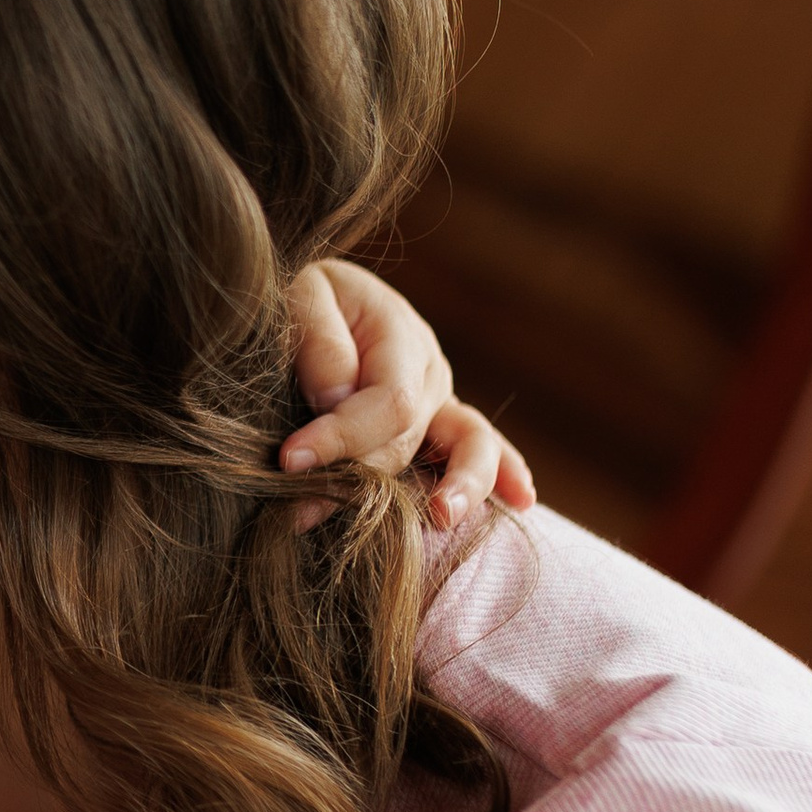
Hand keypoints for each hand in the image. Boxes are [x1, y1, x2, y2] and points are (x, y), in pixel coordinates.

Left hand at [282, 257, 536, 530]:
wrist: (320, 299)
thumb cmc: (303, 299)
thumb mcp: (301, 297)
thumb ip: (319, 343)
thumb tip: (337, 400)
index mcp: (400, 334)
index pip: (388, 401)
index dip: (343, 436)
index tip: (289, 460)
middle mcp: (430, 371)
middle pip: (411, 438)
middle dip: (359, 479)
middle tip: (301, 513)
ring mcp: (442, 399)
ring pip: (469, 447)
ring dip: (461, 485)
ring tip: (443, 514)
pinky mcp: (438, 423)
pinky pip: (482, 448)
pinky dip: (505, 474)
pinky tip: (522, 501)